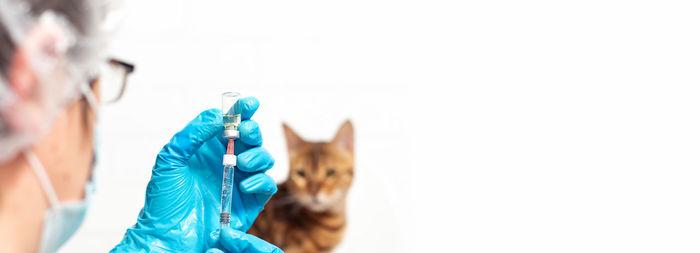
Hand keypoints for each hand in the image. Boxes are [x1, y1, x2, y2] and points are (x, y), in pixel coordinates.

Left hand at [111, 98, 276, 251]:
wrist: (167, 237)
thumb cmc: (164, 201)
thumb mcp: (170, 160)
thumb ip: (192, 134)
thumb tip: (218, 116)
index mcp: (209, 149)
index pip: (231, 123)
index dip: (243, 111)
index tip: (249, 103)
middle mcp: (227, 162)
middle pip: (252, 139)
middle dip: (253, 131)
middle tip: (244, 133)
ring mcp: (240, 182)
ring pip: (264, 160)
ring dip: (258, 157)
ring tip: (241, 164)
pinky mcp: (249, 203)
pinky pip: (266, 186)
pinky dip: (260, 181)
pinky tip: (244, 185)